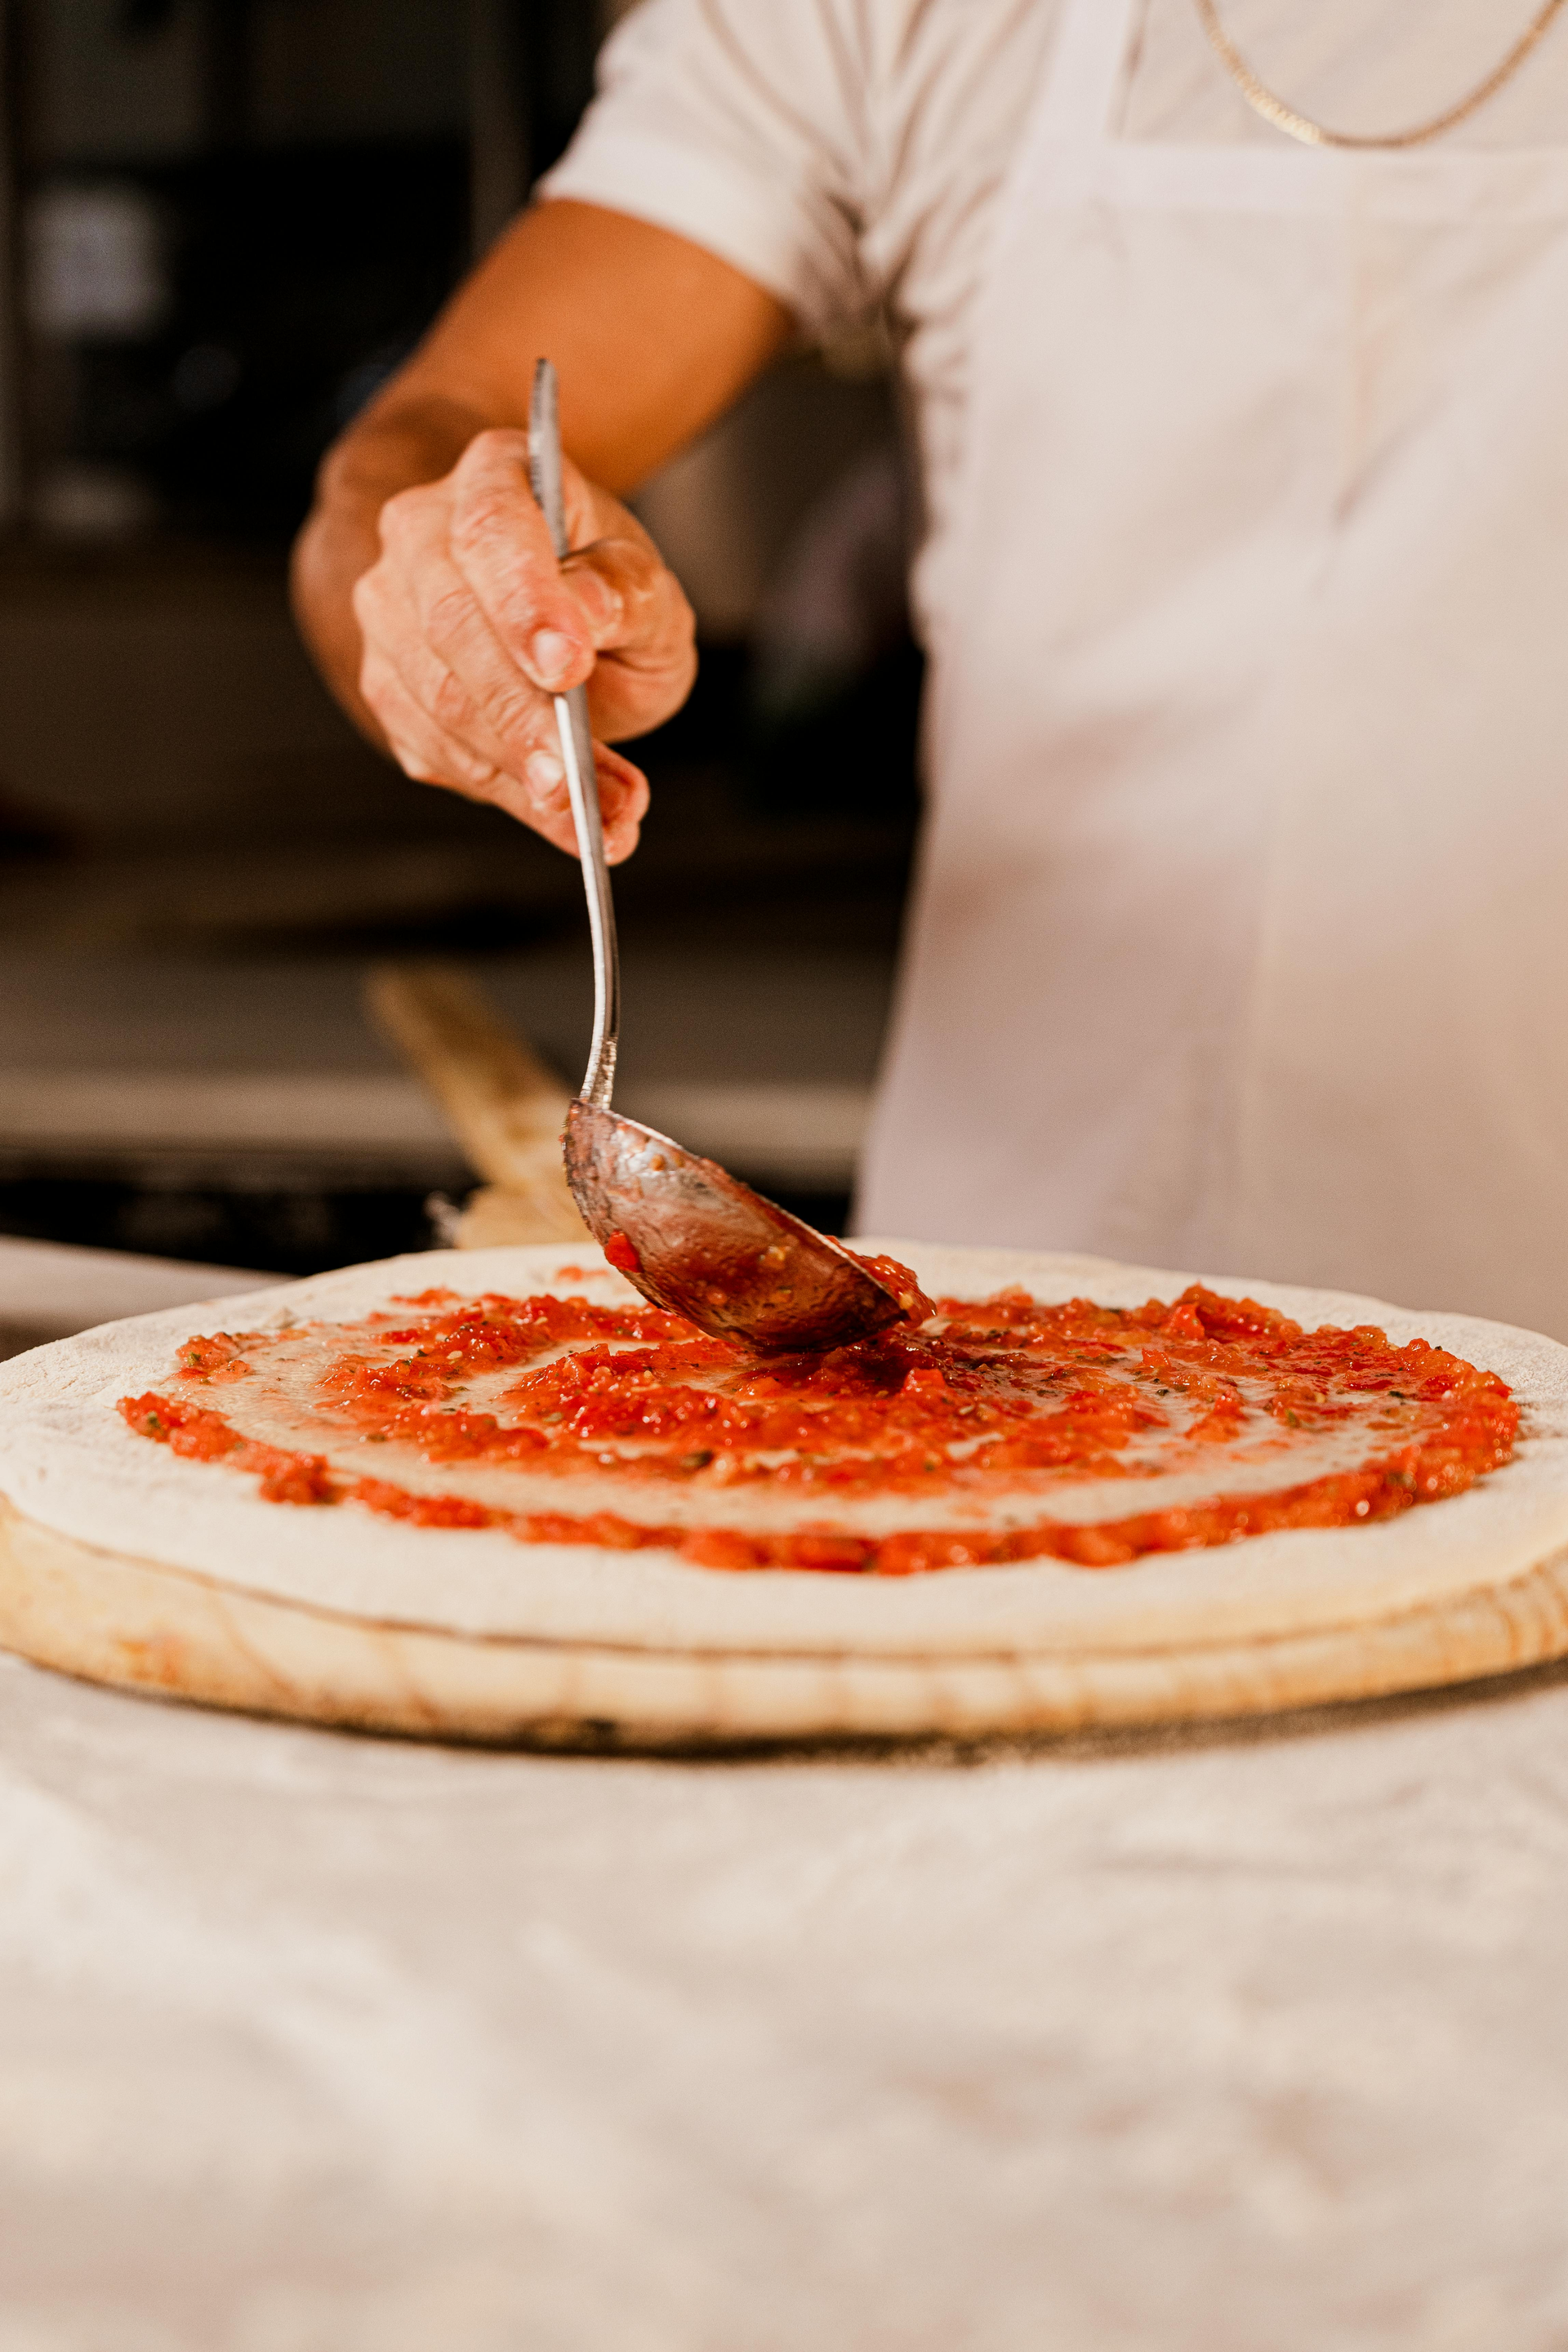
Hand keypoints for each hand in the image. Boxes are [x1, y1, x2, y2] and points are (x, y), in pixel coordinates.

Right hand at [351, 426, 695, 861]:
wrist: (548, 611)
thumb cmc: (602, 589)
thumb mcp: (646, 585)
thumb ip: (627, 592)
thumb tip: (588, 614)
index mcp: (493, 478)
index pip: (492, 529)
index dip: (525, 603)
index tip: (568, 669)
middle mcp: (420, 534)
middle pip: (450, 625)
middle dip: (520, 716)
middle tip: (580, 782)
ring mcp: (390, 611)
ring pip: (436, 701)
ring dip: (519, 771)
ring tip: (597, 814)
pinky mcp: (388, 685)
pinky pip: (435, 751)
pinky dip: (506, 794)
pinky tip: (563, 819)